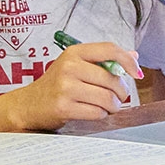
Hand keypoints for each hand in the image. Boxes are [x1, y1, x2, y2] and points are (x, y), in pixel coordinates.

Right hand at [0, 41, 141, 130]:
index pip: (109, 49)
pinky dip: (101, 115)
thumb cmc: (55, 85)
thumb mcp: (75, 65)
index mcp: (74, 53)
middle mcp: (69, 67)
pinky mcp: (63, 107)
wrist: (29, 104)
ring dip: (113, 106)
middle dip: (121, 93)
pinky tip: (94, 112)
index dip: (128, 61)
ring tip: (107, 107)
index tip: (136, 73)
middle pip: (112, 79)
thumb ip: (103, 60)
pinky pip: (96, 112)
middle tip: (116, 97)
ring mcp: (65, 87)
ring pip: (107, 98)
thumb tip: (133, 55)